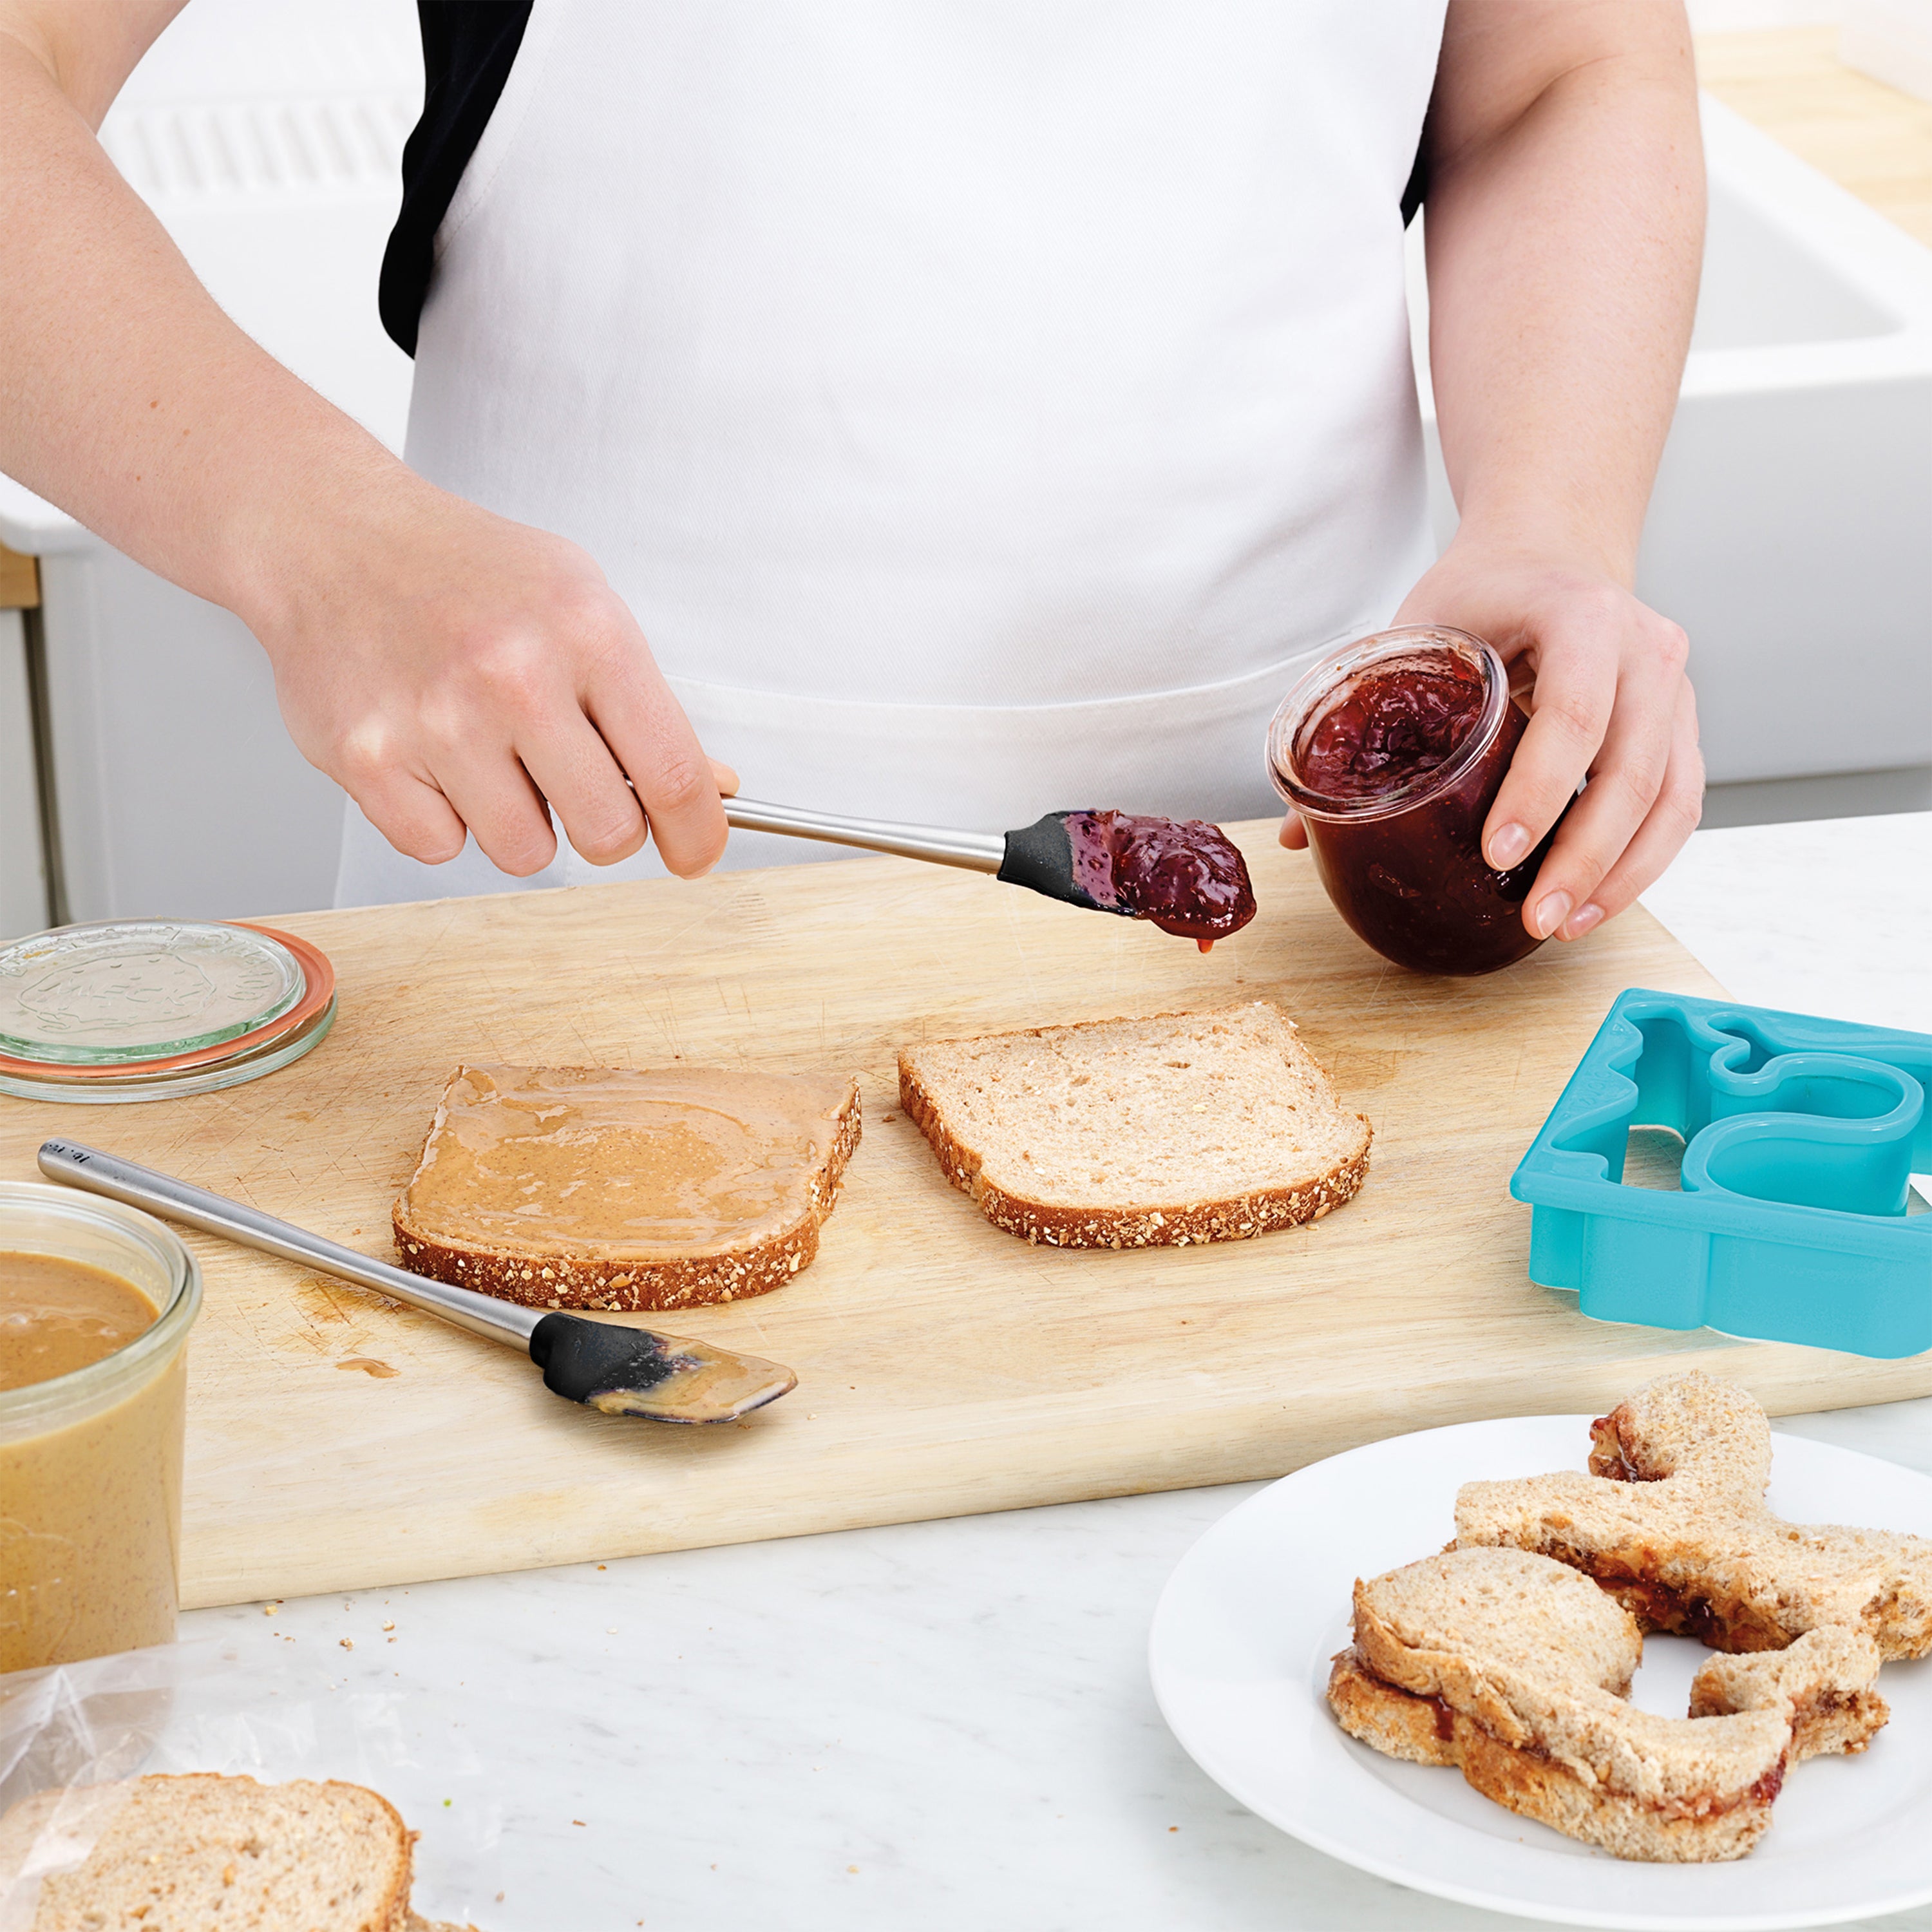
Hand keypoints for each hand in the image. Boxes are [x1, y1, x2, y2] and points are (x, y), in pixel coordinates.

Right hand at [248, 481, 735, 878]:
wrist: (333, 538)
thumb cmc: (465, 573)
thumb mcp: (582, 604)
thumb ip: (645, 704)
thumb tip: (710, 790)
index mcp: (586, 632)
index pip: (674, 774)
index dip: (697, 834)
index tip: (695, 852)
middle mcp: (514, 676)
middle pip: (608, 833)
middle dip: (604, 827)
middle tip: (574, 785)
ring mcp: (437, 722)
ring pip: (525, 853)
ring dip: (518, 821)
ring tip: (489, 751)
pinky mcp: (368, 760)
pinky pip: (441, 848)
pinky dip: (443, 817)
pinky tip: (430, 754)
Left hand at [1279, 538, 1703, 941]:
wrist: (1551, 548)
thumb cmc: (1481, 590)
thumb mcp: (1418, 628)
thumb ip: (1363, 717)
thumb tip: (1298, 831)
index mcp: (1582, 615)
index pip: (1573, 712)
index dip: (1537, 791)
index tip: (1496, 851)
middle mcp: (1647, 649)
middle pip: (1633, 769)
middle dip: (1584, 856)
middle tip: (1535, 917)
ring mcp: (1676, 689)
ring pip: (1670, 797)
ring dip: (1621, 874)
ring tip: (1562, 926)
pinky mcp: (1682, 725)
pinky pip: (1679, 804)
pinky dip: (1642, 860)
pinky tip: (1594, 902)